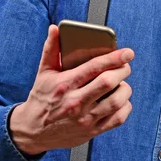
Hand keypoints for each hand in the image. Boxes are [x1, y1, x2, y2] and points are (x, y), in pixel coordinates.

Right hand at [9, 25, 133, 155]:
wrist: (32, 131)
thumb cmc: (41, 98)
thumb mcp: (44, 72)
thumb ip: (51, 49)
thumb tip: (55, 29)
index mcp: (65, 84)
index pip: (95, 67)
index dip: (115, 58)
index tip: (128, 52)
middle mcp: (76, 102)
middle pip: (108, 82)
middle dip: (122, 71)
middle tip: (125, 66)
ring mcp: (85, 119)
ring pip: (116, 101)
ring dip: (125, 89)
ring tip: (121, 83)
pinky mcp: (92, 131)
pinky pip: (118, 119)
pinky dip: (125, 107)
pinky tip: (121, 100)